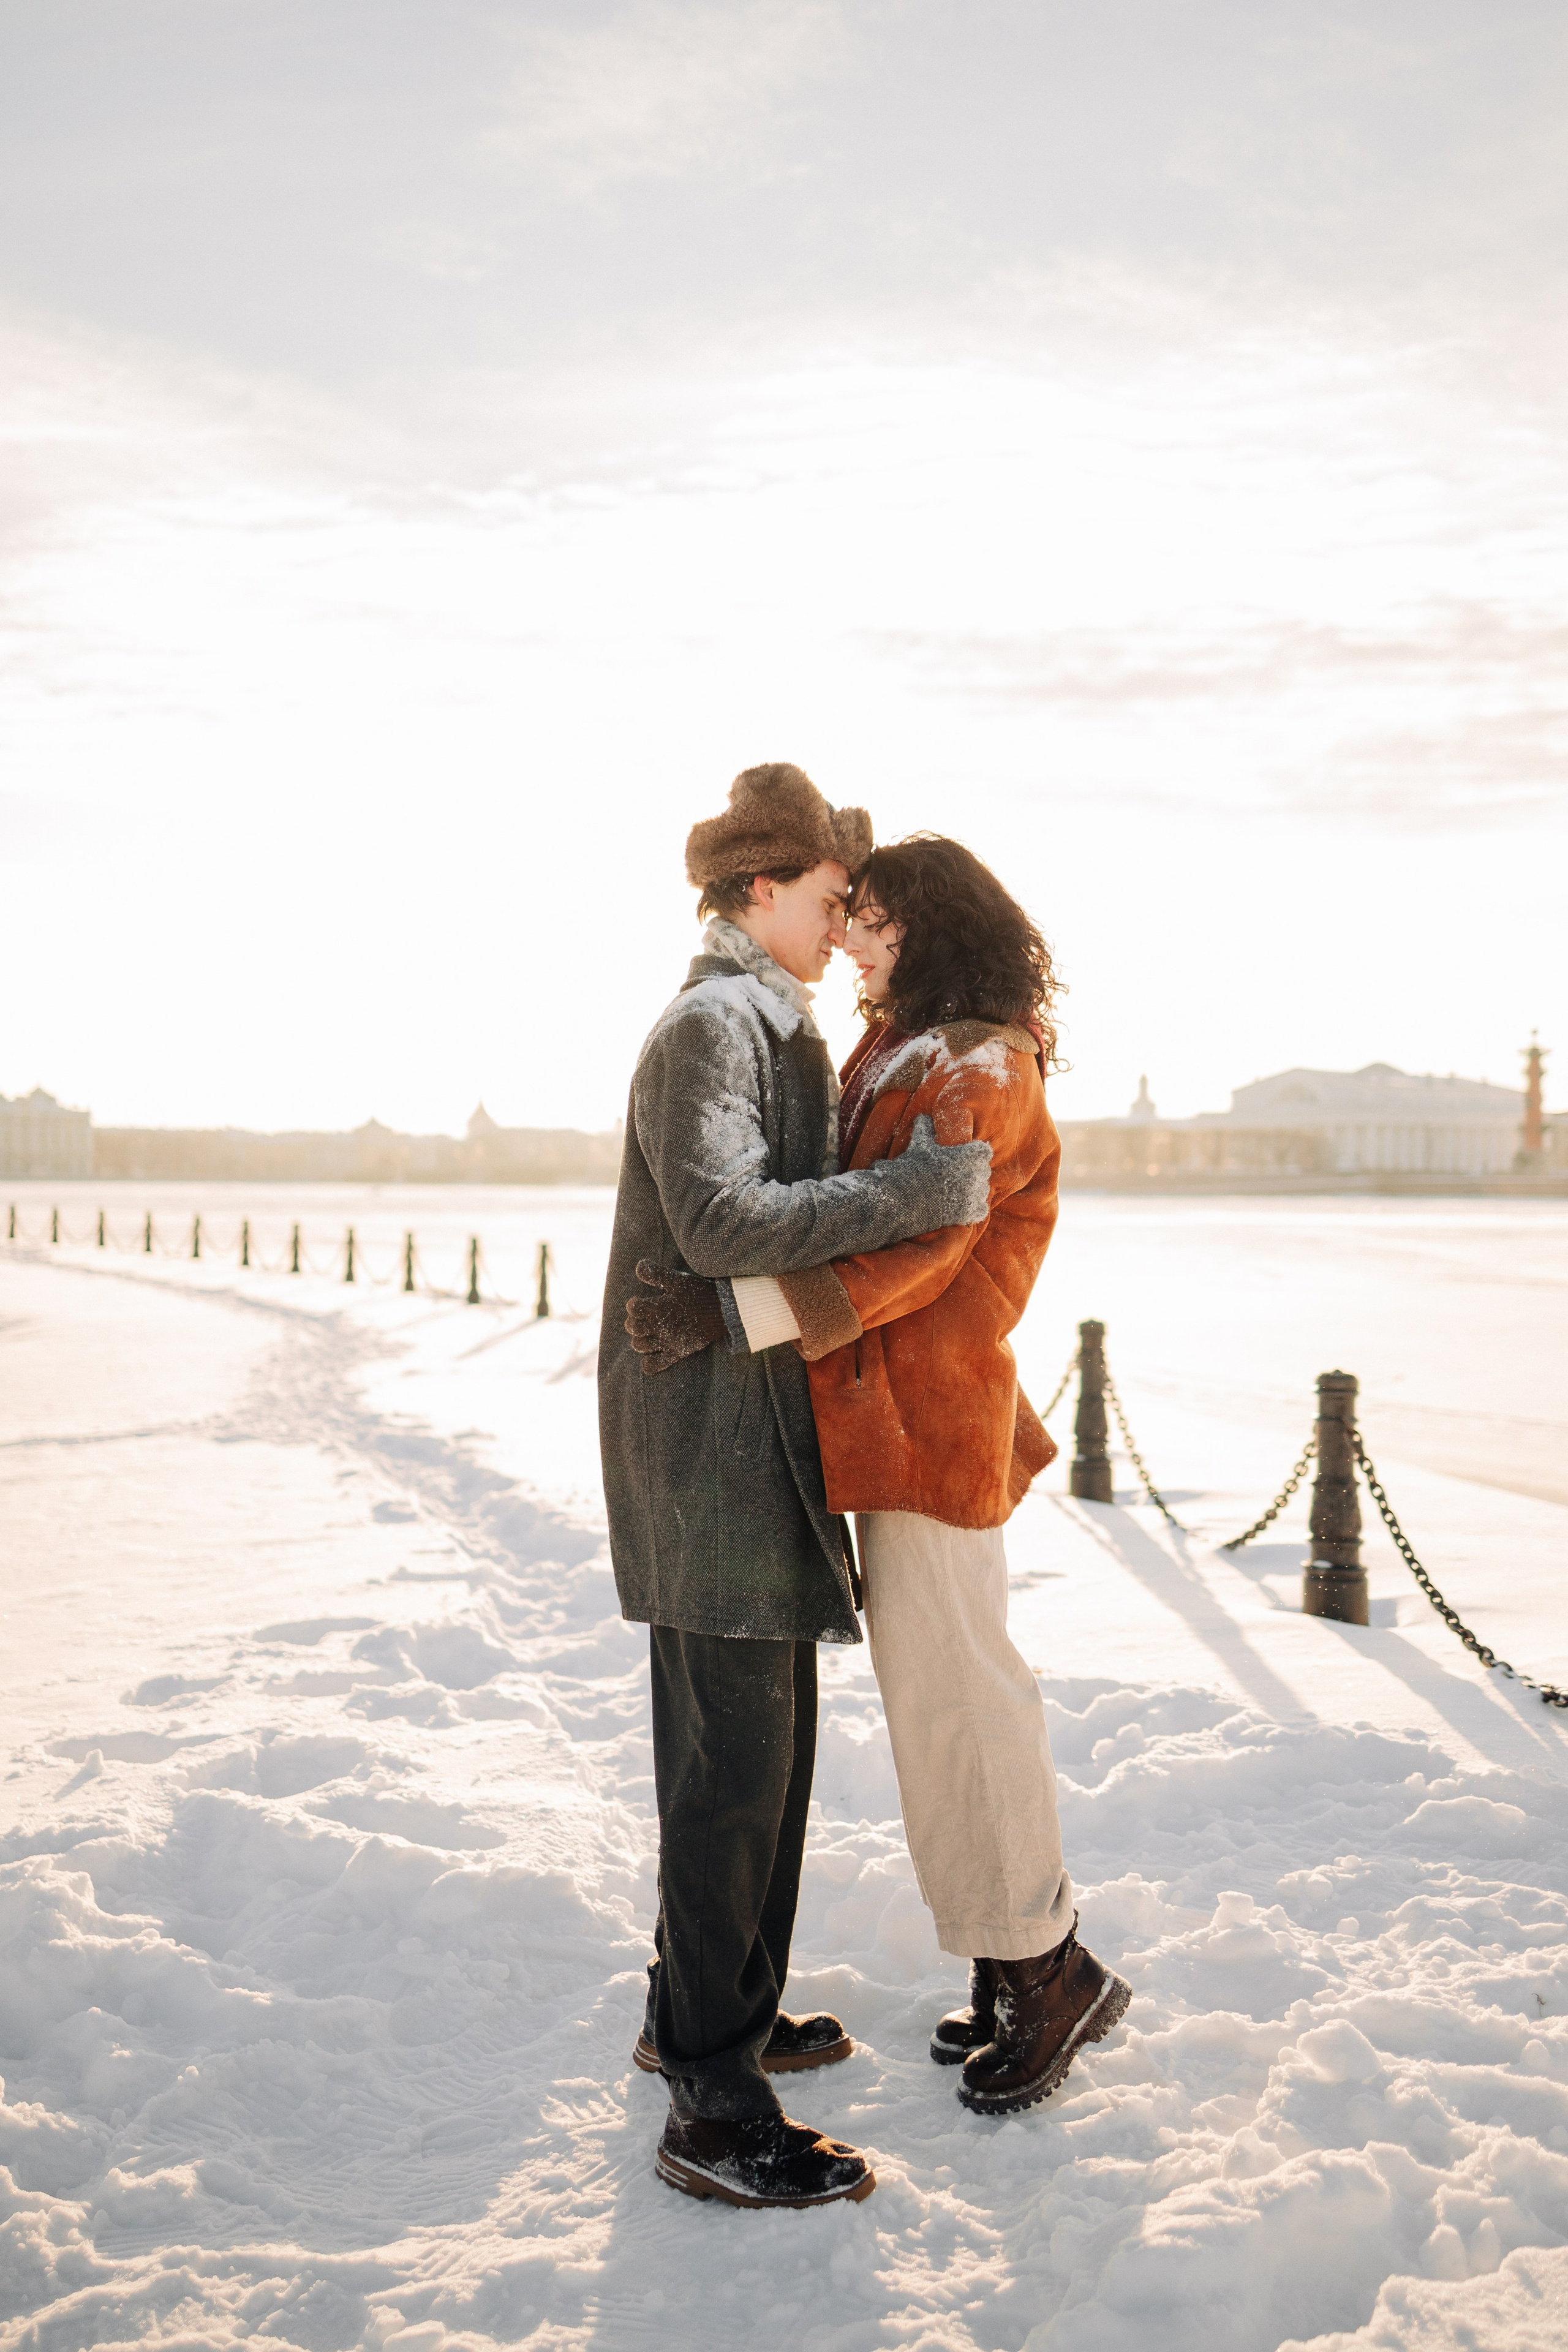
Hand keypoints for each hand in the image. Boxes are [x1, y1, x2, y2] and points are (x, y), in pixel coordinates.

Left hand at [625, 1259, 727, 1375]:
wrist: (724, 1311)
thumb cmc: (700, 1293)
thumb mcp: (678, 1279)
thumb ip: (656, 1273)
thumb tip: (639, 1265)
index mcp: (658, 1308)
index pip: (633, 1309)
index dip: (633, 1304)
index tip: (638, 1301)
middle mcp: (660, 1326)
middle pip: (633, 1327)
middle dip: (633, 1321)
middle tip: (642, 1317)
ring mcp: (668, 1341)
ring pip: (639, 1345)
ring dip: (639, 1338)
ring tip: (646, 1332)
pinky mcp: (677, 1353)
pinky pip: (654, 1365)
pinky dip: (648, 1363)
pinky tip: (651, 1354)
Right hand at [893, 1112, 992, 1225]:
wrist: (904, 1198)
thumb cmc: (913, 1168)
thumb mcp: (919, 1144)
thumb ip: (924, 1128)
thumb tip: (923, 1117)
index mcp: (968, 1155)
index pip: (984, 1151)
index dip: (975, 1154)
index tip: (966, 1157)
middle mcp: (976, 1174)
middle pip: (984, 1171)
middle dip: (973, 1172)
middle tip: (958, 1176)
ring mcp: (974, 1194)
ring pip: (983, 1190)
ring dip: (974, 1191)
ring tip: (958, 1192)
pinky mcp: (969, 1213)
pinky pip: (981, 1209)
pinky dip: (974, 1209)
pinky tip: (962, 1208)